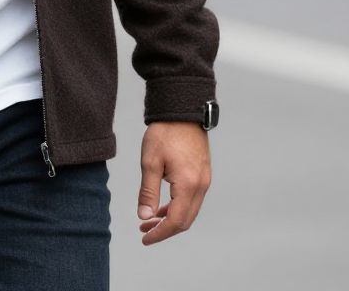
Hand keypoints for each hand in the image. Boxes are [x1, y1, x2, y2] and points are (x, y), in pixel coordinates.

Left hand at [137, 121, 211, 245]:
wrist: (181, 110)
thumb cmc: (164, 133)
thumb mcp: (150, 162)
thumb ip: (148, 192)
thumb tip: (145, 217)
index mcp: (188, 185)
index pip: (176, 221)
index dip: (160, 233)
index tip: (144, 238)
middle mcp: (201, 186)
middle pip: (185, 220)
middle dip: (165, 229)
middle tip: (144, 230)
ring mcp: (204, 180)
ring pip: (189, 210)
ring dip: (170, 218)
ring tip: (149, 220)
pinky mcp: (202, 174)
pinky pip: (191, 199)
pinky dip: (177, 206)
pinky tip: (162, 206)